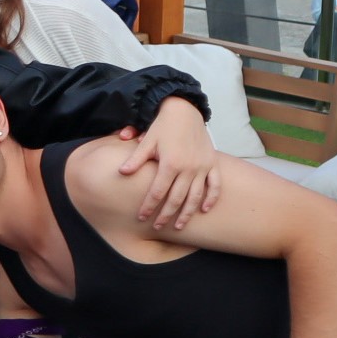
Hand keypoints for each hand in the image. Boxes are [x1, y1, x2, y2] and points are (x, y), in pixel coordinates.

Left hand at [117, 96, 220, 228]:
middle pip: (176, 199)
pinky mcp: (212, 164)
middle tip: (158, 227)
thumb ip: (136, 159)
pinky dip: (211, 198)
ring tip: (179, 226)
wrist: (185, 111)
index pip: (157, 192)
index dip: (149, 206)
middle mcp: (188, 168)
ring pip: (195, 196)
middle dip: (166, 215)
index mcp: (170, 164)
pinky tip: (204, 210)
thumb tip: (121, 173)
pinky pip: (214, 185)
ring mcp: (202, 167)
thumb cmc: (163, 126)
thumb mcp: (147, 141)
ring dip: (187, 213)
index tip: (142, 217)